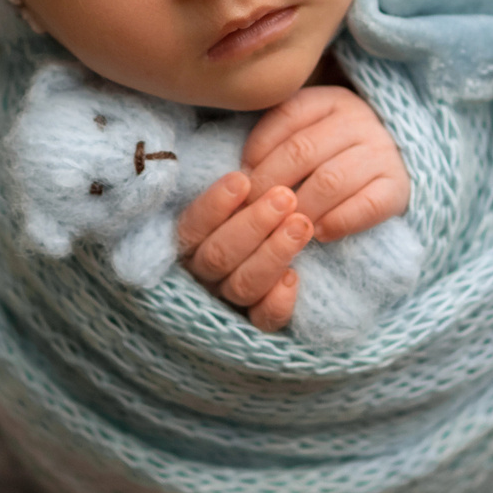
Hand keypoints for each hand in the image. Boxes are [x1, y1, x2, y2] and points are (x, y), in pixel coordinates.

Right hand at [175, 176, 309, 332]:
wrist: (290, 251)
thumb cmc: (257, 208)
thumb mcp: (242, 193)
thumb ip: (238, 186)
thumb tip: (244, 170)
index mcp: (190, 243)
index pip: (192, 228)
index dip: (214, 205)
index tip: (242, 179)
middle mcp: (204, 275)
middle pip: (219, 256)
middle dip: (254, 224)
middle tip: (285, 196)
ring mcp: (230, 301)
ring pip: (242, 286)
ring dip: (273, 253)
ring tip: (301, 224)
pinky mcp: (258, 322)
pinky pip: (264, 320)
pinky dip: (278, 301)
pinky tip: (295, 276)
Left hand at [238, 83, 410, 241]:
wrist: (397, 161)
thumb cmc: (337, 149)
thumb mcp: (311, 130)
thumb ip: (279, 141)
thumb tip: (242, 176)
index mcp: (330, 100)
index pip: (287, 116)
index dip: (258, 149)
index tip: (243, 179)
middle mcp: (358, 119)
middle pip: (303, 151)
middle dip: (270, 184)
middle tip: (252, 210)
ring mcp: (381, 151)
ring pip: (330, 180)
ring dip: (300, 207)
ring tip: (282, 226)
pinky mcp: (398, 185)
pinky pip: (367, 206)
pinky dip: (338, 221)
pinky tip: (318, 233)